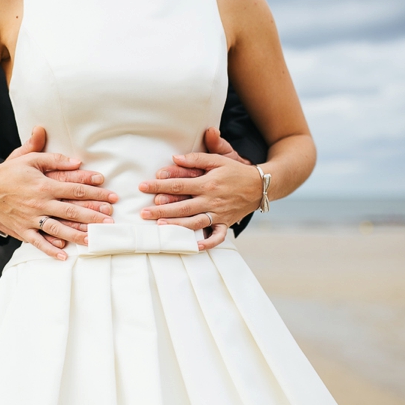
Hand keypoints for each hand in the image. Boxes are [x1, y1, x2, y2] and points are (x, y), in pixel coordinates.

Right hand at [0, 126, 117, 259]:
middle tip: (110, 222)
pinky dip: (50, 250)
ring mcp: (31, 219)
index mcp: (44, 185)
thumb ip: (54, 158)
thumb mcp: (31, 158)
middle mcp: (39, 204)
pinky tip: (64, 255)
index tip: (111, 197)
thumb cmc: (10, 171)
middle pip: (71, 211)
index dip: (95, 193)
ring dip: (77, 235)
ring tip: (94, 240)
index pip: (75, 190)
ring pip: (58, 229)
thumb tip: (77, 161)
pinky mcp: (22, 229)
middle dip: (93, 217)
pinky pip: (38, 242)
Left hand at [138, 127, 260, 250]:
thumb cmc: (236, 171)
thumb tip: (175, 158)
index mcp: (208, 183)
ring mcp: (219, 214)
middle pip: (183, 207)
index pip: (179, 185)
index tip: (143, 187)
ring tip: (160, 226)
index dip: (160, 185)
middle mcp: (212, 200)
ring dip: (177, 225)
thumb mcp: (218, 159)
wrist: (260, 185)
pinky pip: (218, 236)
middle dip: (161, 210)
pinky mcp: (227, 223)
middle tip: (143, 213)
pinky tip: (196, 246)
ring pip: (195, 222)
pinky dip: (208, 242)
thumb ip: (196, 158)